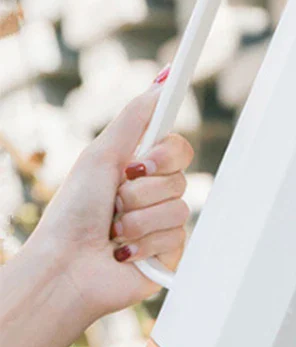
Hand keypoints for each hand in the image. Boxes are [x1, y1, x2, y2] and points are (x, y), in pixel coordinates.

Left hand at [33, 74, 193, 320]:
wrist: (65, 266)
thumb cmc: (72, 213)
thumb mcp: (100, 156)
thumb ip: (135, 118)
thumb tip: (163, 80)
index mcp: (140, 169)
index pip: (177, 148)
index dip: (163, 154)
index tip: (139, 163)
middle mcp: (154, 195)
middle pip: (180, 178)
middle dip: (141, 192)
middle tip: (114, 202)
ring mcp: (164, 225)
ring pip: (178, 209)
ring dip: (137, 220)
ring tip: (113, 232)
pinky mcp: (170, 254)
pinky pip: (176, 238)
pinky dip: (143, 244)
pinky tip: (123, 253)